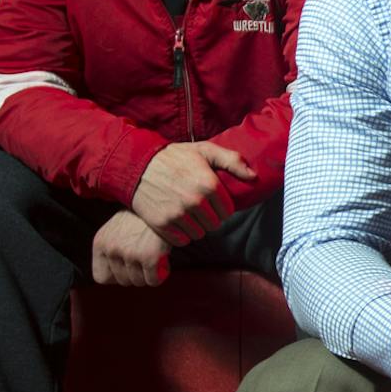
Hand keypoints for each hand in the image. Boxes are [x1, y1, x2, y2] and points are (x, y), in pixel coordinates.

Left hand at [91, 210, 170, 286]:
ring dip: (149, 274)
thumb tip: (114, 277)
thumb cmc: (140, 218)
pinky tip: (163, 261)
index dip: (116, 276)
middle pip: (123, 281)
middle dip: (136, 274)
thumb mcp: (116, 230)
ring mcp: (130, 253)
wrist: (161, 202)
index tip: (127, 268)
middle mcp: (112, 248)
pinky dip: (160, 275)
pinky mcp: (149, 256)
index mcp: (101, 243)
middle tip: (145, 260)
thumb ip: (111, 250)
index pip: (102, 277)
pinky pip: (153, 281)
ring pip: (139, 282)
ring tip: (155, 258)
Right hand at [132, 141, 255, 244]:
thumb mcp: (205, 150)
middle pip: (215, 224)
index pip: (228, 210)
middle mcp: (195, 201)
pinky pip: (182, 241)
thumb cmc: (174, 157)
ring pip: (199, 234)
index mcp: (209, 184)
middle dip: (209, 217)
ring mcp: (178, 214)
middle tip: (198, 206)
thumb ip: (232, 161)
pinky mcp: (162, 224)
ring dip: (195, 227)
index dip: (220, 206)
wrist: (137, 164)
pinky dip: (181, 234)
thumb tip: (254, 176)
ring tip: (186, 212)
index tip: (210, 199)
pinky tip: (176, 220)